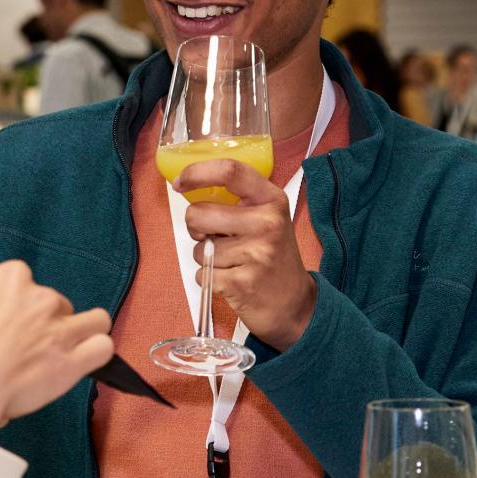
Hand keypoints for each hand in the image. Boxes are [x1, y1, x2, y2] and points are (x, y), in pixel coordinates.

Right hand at [0, 261, 113, 442]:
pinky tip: (82, 364)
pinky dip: (96, 355)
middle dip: (47, 323)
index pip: (25, 280)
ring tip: (68, 350)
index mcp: (8, 279)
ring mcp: (59, 329)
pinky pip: (103, 348)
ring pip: (95, 319)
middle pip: (57, 303)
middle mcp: (39, 298)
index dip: (18, 305)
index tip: (7, 323)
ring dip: (84, 332)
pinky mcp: (72, 362)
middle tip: (28, 348)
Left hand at [176, 160, 316, 350]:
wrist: (295, 305)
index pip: (230, 171)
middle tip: (212, 236)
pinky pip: (202, 274)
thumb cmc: (274, 258)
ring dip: (207, 258)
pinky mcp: (242, 283)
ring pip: (199, 248)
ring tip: (233, 263)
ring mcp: (255, 254)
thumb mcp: (270, 219)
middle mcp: (267, 223)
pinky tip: (232, 280)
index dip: (197, 173)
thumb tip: (193, 187)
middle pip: (199, 213)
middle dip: (195, 227)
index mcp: (272, 201)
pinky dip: (209, 279)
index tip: (181, 182)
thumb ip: (240, 202)